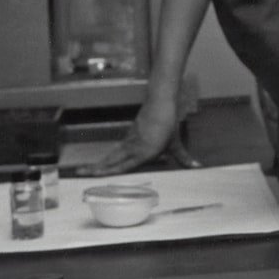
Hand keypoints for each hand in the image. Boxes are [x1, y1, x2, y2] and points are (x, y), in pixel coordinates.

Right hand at [81, 102, 200, 175]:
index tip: (95, 177)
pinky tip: (105, 162)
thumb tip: (198, 166)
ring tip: (85, 170)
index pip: (123, 166)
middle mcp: (133, 148)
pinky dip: (109, 156)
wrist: (161, 102)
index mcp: (144, 153)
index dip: (108, 173)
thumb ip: (184, 157)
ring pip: (112, 155)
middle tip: (80, 174)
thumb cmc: (169, 123)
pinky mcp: (129, 135)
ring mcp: (129, 141)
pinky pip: (117, 149)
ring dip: (100, 163)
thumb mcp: (176, 143)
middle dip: (96, 169)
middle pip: (112, 161)